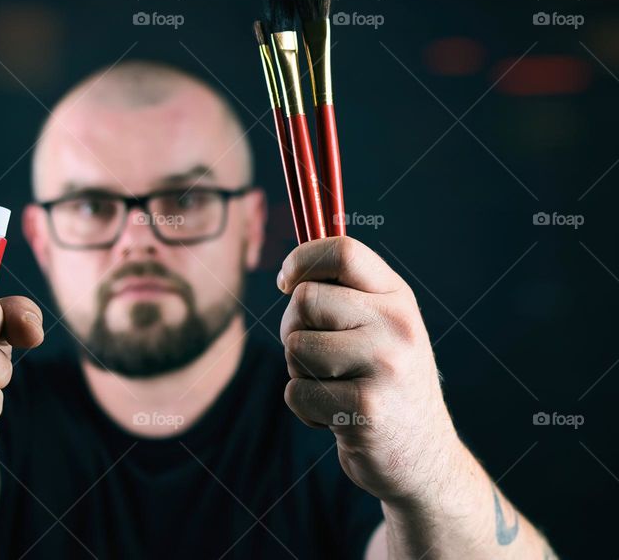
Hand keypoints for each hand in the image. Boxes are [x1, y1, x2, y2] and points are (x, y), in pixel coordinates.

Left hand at [278, 237, 460, 505]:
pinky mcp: (366, 408)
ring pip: (295, 347)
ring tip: (334, 388)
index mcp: (397, 297)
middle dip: (293, 328)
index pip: (343, 252)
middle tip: (316, 354)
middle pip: (305, 300)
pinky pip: (296, 393)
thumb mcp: (381, 327)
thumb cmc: (385, 382)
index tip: (286, 281)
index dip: (301, 260)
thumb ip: (346, 294)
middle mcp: (396, 325)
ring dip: (300, 373)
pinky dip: (304, 409)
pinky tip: (337, 417)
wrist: (424, 456)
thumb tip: (292, 273)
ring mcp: (384, 366)